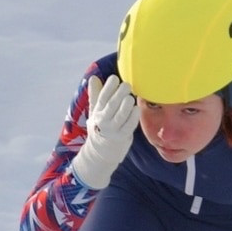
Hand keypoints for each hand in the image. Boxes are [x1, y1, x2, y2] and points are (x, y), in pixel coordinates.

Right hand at [69, 75, 138, 189]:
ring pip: (119, 116)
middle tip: (126, 84)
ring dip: (125, 106)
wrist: (100, 152)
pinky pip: (128, 127)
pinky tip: (138, 109)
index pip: (101, 98)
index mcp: (97, 112)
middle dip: (118, 95)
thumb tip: (94, 78)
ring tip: (131, 97)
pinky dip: (133, 118)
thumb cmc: (101, 127)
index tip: (114, 78)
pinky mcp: (122, 138)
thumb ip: (95, 94)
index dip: (108, 88)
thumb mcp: (95, 111)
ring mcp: (113, 130)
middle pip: (111, 106)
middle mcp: (103, 120)